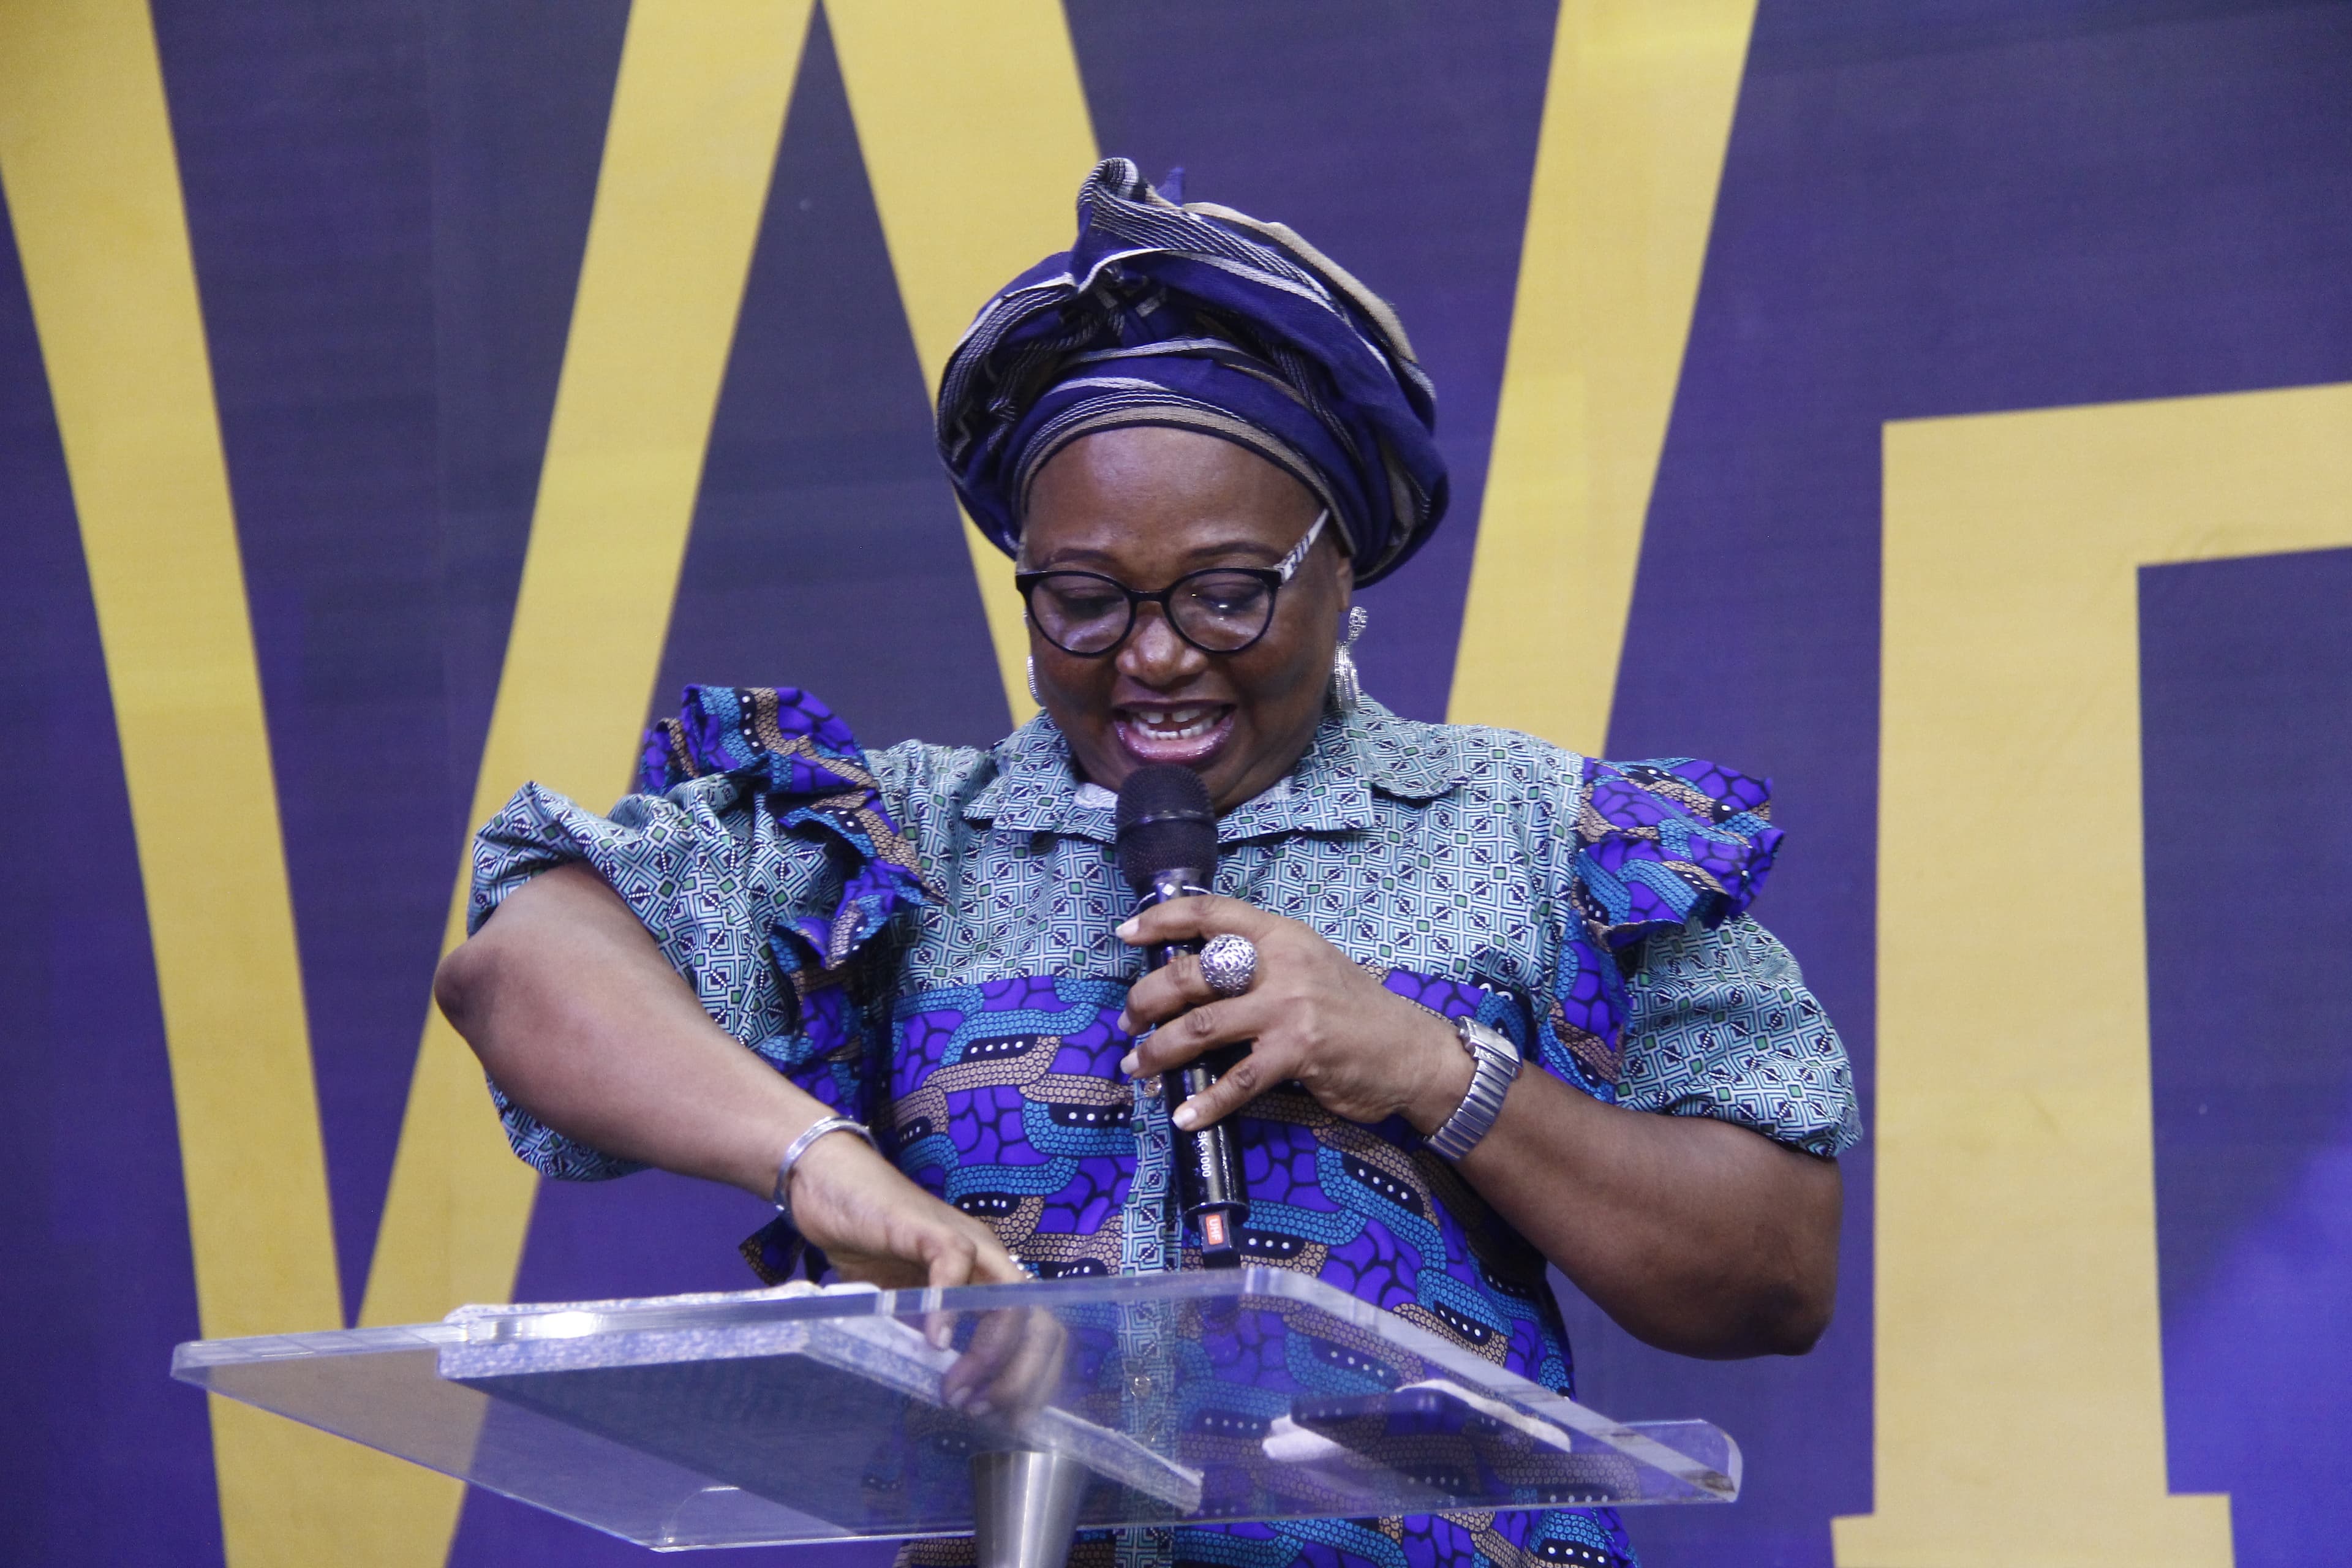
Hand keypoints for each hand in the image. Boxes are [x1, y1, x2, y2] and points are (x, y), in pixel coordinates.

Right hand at [788, 1132, 1064, 1412]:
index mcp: (990, 1279)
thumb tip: (943, 1394)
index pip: (1041, 1331)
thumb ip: (927, 1338)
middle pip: (1040, 1321)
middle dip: (1022, 1377)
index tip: (1000, 1417)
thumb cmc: (868, 1243)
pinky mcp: (926, 1227)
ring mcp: (963, 1240)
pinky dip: (949, 1307)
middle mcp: (989, 1260)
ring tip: (957, 1391)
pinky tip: (933, 1343)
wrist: (829, 1184)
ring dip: (991, 1353)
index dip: (1032, 1379)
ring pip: (1012, 1295)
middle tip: (982, 1412)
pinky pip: (953, 1262)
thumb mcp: (905, 1305)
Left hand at [1114, 895, 1471, 1134]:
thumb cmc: (1353, 1010)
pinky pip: (1238, 1079)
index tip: (1127, 933)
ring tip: (1138, 1065)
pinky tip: (1186, 1115)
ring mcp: (1289, 1008)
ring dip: (1160, 1049)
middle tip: (1128, 1021)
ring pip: (1202, 1026)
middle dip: (1147, 999)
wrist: (1411, 1050)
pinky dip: (1206, 1101)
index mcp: (1281, 935)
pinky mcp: (1298, 1051)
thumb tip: (1193, 977)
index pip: (1211, 913)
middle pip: (1192, 973)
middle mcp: (1282, 964)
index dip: (1162, 920)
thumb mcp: (1307, 966)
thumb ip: (1259, 964)